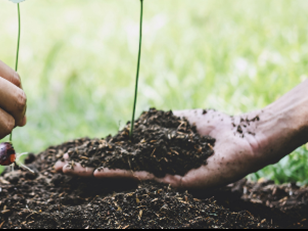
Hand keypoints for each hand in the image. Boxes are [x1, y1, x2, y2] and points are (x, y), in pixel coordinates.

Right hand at [54, 109, 269, 189]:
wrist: (247, 135)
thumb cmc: (218, 126)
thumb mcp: (178, 121)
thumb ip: (155, 126)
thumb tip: (128, 130)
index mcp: (160, 160)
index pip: (123, 159)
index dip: (98, 156)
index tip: (77, 154)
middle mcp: (159, 172)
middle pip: (116, 172)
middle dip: (87, 169)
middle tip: (59, 168)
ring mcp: (166, 180)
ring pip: (123, 178)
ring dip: (93, 173)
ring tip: (68, 169)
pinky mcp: (177, 186)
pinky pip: (142, 178)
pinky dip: (117, 173)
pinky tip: (97, 170)